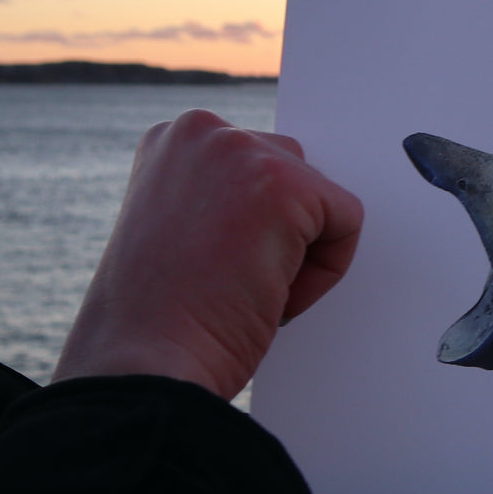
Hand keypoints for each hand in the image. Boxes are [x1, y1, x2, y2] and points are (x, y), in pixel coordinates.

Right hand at [53, 110, 363, 399]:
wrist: (145, 362)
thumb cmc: (159, 318)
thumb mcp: (181, 227)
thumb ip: (223, 196)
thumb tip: (289, 200)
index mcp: (174, 140)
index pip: (262, 168)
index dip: (253, 231)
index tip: (211, 264)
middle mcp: (202, 131)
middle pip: (299, 177)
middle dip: (282, 237)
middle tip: (228, 281)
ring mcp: (241, 152)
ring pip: (323, 202)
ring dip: (302, 256)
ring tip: (242, 287)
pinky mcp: (283, 184)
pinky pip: (347, 223)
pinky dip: (324, 273)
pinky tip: (269, 293)